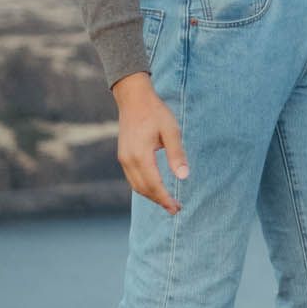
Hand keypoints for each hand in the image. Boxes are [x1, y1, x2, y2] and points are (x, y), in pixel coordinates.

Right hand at [111, 72, 187, 213]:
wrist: (133, 99)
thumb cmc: (155, 113)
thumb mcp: (171, 131)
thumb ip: (177, 154)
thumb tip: (183, 177)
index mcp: (140, 155)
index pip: (154, 185)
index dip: (165, 199)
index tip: (177, 208)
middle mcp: (128, 160)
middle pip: (143, 189)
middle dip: (159, 201)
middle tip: (176, 208)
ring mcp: (123, 159)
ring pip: (136, 186)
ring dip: (151, 196)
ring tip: (167, 201)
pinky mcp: (123, 156)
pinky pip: (133, 178)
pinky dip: (144, 187)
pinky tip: (156, 188)